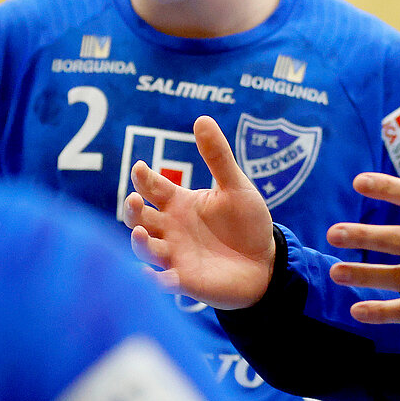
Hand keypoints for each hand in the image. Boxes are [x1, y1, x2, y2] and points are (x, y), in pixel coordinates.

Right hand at [125, 116, 275, 309]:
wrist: (266, 262)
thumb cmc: (248, 224)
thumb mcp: (236, 187)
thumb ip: (218, 157)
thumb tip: (202, 118)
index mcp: (179, 203)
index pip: (152, 187)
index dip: (144, 177)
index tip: (140, 168)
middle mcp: (170, 228)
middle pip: (140, 217)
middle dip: (133, 209)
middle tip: (135, 201)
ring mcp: (174, 254)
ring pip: (145, 248)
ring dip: (139, 242)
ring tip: (139, 232)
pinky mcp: (184, 280)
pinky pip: (164, 281)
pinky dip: (156, 280)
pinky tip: (156, 276)